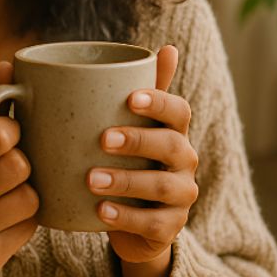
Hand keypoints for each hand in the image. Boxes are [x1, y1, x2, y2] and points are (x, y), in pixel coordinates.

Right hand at [0, 61, 39, 276]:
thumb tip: (8, 65)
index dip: (12, 132)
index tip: (6, 137)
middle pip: (18, 166)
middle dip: (21, 164)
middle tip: (9, 168)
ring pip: (30, 197)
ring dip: (26, 193)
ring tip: (7, 195)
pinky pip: (30, 227)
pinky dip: (25, 220)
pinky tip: (5, 220)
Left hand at [88, 45, 198, 263]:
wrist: (128, 220)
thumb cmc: (123, 161)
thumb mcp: (123, 126)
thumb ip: (125, 92)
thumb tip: (142, 49)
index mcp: (173, 130)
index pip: (179, 110)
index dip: (160, 101)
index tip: (131, 98)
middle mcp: (185, 160)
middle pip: (173, 145)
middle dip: (138, 140)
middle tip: (102, 139)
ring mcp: (182, 196)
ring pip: (164, 186)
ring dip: (127, 181)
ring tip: (91, 179)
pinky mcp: (171, 227)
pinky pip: (155, 223)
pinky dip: (127, 217)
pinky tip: (100, 212)